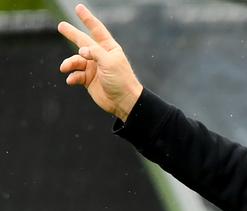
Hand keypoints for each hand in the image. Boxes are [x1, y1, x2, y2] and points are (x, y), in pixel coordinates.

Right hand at [58, 4, 142, 121]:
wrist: (123, 102)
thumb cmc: (121, 80)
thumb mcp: (110, 62)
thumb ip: (95, 53)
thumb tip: (81, 50)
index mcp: (109, 49)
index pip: (97, 30)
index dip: (87, 19)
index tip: (79, 8)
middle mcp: (100, 56)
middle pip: (82, 42)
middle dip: (72, 34)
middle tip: (61, 26)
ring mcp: (94, 68)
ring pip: (76, 61)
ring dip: (69, 63)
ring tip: (65, 67)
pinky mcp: (88, 80)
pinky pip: (76, 75)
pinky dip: (72, 77)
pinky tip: (72, 80)